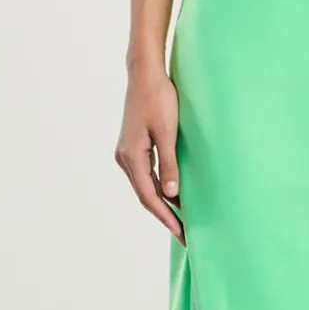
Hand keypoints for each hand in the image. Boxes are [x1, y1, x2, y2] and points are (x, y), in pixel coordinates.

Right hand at [116, 64, 183, 243]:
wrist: (144, 74)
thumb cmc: (158, 98)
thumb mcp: (168, 131)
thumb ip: (169, 163)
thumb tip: (172, 194)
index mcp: (131, 157)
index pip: (150, 196)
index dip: (166, 217)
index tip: (181, 233)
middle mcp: (125, 158)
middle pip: (145, 196)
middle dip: (165, 216)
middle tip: (184, 235)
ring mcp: (127, 153)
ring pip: (144, 186)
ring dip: (162, 204)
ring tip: (180, 221)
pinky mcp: (133, 147)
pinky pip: (145, 175)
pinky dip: (158, 188)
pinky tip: (172, 195)